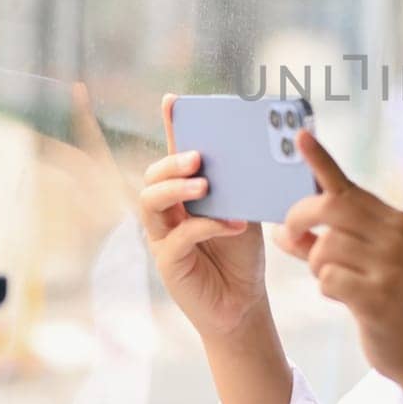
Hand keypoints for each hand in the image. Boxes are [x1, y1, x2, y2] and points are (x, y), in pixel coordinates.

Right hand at [138, 93, 267, 341]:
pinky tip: (230, 225)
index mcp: (184, 195)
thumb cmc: (242, 256)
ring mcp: (163, 238)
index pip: (174, 156)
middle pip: (153, 177)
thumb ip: (239, 187)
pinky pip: (176, 238)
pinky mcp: (168, 263)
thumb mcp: (244, 212)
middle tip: (198, 157)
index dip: (171, 127)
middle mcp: (167, 213)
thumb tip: (251, 152)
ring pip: (151, 203)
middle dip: (173, 162)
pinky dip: (204, 227)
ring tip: (206, 186)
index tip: (173, 100)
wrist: (244, 303)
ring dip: (177, 189)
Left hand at [272, 131, 402, 387]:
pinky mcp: (379, 294)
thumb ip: (324, 243)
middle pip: (330, 208)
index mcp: (393, 220)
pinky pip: (328, 278)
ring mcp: (390, 264)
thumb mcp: (359, 263)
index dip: (320, 160)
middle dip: (299, 219)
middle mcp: (395, 234)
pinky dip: (325, 288)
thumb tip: (284, 231)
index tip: (299, 135)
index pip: (347, 185)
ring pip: (325, 246)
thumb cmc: (384, 299)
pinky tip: (343, 297)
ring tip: (333, 279)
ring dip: (315, 265)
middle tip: (292, 236)